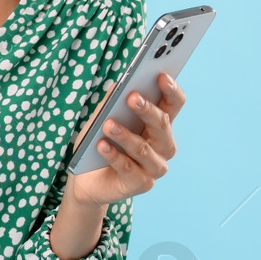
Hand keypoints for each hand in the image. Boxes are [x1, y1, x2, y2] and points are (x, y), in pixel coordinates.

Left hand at [68, 72, 185, 208]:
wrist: (86, 179)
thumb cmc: (99, 143)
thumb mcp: (103, 119)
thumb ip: (113, 103)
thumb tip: (118, 84)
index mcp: (160, 125)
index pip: (174, 105)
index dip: (171, 91)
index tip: (161, 75)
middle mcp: (164, 146)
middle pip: (162, 125)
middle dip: (147, 110)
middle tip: (132, 97)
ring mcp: (155, 167)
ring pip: (144, 149)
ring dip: (125, 135)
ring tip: (108, 124)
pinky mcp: (141, 184)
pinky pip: (129, 168)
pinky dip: (114, 156)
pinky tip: (101, 145)